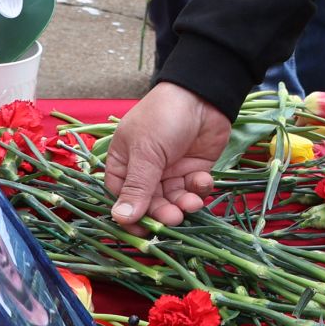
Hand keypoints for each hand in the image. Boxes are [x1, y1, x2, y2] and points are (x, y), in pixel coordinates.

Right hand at [103, 82, 229, 229]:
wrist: (204, 94)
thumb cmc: (164, 116)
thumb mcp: (146, 151)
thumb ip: (137, 186)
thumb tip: (120, 219)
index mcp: (124, 162)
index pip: (121, 197)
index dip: (131, 216)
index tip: (142, 232)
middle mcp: (146, 169)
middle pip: (149, 203)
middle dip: (162, 212)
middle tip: (174, 217)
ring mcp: (171, 169)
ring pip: (173, 199)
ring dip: (182, 204)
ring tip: (191, 203)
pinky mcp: (194, 168)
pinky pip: (193, 189)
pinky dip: (198, 190)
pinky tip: (202, 181)